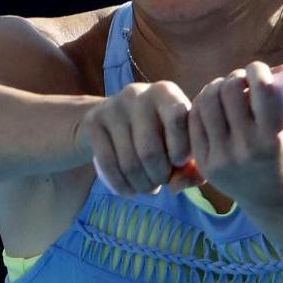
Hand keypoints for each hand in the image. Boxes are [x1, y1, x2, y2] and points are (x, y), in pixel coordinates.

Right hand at [74, 79, 201, 196]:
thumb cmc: (158, 132)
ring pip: (129, 162)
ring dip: (142, 184)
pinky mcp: (93, 122)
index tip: (180, 162)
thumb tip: (177, 185)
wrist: (115, 119)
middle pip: (150, 151)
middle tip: (162, 181)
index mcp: (165, 92)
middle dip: (160, 176)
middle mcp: (138, 94)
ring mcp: (112, 107)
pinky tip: (131, 190)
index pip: (178, 119)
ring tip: (149, 187)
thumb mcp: (179, 140)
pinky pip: (107, 164)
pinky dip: (122, 185)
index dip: (181, 149)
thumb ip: (190, 165)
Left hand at [187, 61, 282, 208]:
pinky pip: (194, 121)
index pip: (261, 89)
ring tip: (224, 88)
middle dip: (235, 77)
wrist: (272, 198)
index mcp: (272, 138)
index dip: (258, 70)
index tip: (259, 70)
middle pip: (229, 91)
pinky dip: (201, 105)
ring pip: (207, 102)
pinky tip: (212, 102)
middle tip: (241, 79)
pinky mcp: (205, 162)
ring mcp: (222, 157)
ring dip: (216, 87)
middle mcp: (245, 148)